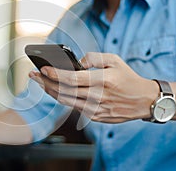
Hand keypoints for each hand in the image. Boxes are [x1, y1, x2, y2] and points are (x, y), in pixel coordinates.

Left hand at [29, 52, 158, 122]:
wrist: (143, 101)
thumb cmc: (127, 78)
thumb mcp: (114, 60)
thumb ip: (93, 58)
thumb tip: (76, 63)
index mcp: (102, 81)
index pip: (72, 79)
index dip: (55, 74)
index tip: (41, 69)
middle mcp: (97, 97)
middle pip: (63, 91)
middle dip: (45, 82)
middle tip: (32, 74)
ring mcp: (95, 109)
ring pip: (65, 100)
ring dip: (49, 91)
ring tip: (38, 81)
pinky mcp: (94, 116)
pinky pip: (72, 106)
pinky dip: (61, 97)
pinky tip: (53, 90)